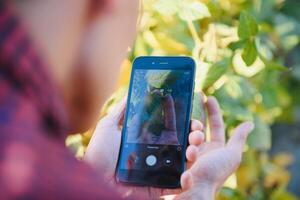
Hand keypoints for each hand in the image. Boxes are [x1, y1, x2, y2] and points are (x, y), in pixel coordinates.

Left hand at [84, 97, 204, 198]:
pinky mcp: (159, 186)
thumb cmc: (99, 153)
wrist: (94, 179)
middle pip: (182, 143)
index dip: (183, 121)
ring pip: (184, 162)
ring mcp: (159, 170)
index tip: (191, 114)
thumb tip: (131, 92)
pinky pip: (177, 184)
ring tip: (194, 145)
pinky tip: (188, 169)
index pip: (171, 128)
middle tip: (198, 130)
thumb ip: (122, 110)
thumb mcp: (109, 126)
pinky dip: (187, 179)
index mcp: (148, 139)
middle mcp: (156, 154)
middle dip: (195, 136)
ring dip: (194, 153)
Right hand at [176, 97, 253, 199]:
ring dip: (192, 137)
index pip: (216, 124)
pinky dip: (185, 145)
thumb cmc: (215, 173)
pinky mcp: (179, 155)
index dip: (213, 110)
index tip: (207, 97)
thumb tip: (250, 122)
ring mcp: (190, 151)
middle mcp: (203, 148)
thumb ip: (239, 138)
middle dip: (198, 122)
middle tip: (197, 126)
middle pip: (199, 126)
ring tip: (193, 146)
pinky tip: (189, 152)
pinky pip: (180, 143)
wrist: (196, 190)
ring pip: (189, 134)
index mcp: (217, 146)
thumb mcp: (231, 155)